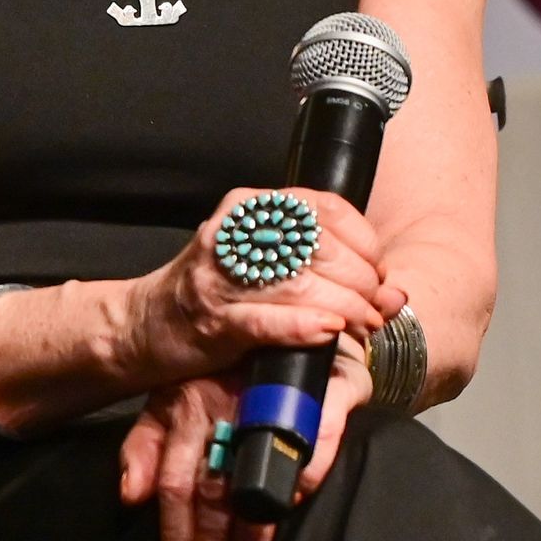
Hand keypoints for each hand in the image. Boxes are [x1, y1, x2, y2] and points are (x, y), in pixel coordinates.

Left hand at [118, 342, 376, 540]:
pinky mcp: (326, 390)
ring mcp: (273, 396)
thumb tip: (128, 497)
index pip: (173, 478)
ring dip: (251, 526)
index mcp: (185, 406)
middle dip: (210, 539)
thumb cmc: (229, 369)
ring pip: (256, 470)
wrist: (295, 321)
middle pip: (212, 484)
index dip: (175, 528)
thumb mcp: (172, 400)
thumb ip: (144, 446)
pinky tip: (293, 503)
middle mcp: (225, 403)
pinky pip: (316, 437)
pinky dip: (304, 473)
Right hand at [127, 186, 400, 386]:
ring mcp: (219, 276)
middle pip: (318, 248)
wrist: (145, 325)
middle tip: (376, 311)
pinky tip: (328, 332)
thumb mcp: (266, 265)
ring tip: (362, 327)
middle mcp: (233, 233)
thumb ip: (324, 270)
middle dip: (361, 283)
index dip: (364, 242)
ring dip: (344, 309)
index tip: (378, 273)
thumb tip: (394, 291)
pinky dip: (303, 326)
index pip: (324, 208)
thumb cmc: (218, 294)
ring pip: (299, 284)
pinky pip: (266, 320)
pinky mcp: (212, 319)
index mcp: (249, 208)